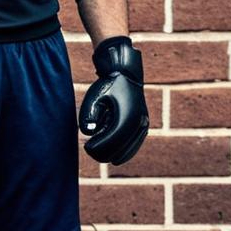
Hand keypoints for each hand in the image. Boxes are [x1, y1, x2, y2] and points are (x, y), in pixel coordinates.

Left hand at [78, 36, 148, 164]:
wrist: (126, 75)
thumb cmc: (108, 85)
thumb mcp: (95, 95)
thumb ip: (89, 114)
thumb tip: (88, 133)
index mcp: (128, 115)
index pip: (113, 141)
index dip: (98, 147)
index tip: (87, 146)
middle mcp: (140, 123)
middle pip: (119, 150)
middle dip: (102, 153)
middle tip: (89, 148)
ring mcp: (143, 127)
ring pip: (126, 152)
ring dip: (110, 152)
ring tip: (98, 144)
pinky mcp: (143, 129)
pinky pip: (132, 148)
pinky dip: (120, 153)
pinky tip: (110, 155)